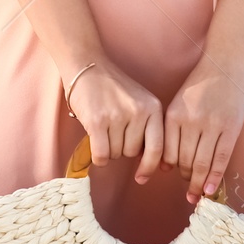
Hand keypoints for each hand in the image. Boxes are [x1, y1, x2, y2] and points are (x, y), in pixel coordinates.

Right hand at [64, 60, 166, 183]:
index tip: (141, 178)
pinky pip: (101, 155)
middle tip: (112, 130)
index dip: (150, 167)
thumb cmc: (112, 88)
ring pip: (115, 154)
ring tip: (102, 126)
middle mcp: (138, 112)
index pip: (157, 148)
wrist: (86, 65)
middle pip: (131, 153)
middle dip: (121, 148)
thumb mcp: (139, 102)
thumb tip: (149, 163)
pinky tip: (94, 143)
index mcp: (153, 107)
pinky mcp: (97, 121)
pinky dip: (97, 156)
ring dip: (107, 148)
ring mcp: (117, 116)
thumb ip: (147, 128)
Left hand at [160, 56, 243, 203]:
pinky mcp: (231, 129)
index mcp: (173, 115)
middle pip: (184, 161)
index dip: (167, 168)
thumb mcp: (178, 103)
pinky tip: (210, 190)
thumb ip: (170, 131)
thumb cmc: (200, 85)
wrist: (226, 65)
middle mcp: (191, 122)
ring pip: (202, 163)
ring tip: (197, 193)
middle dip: (185, 178)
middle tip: (187, 190)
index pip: (166, 152)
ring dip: (199, 182)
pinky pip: (221, 159)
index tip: (169, 176)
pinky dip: (215, 177)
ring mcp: (212, 126)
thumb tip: (164, 166)